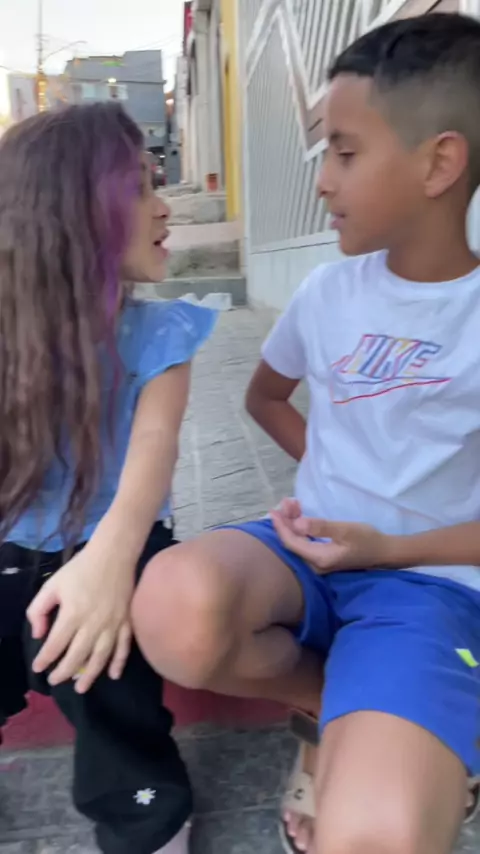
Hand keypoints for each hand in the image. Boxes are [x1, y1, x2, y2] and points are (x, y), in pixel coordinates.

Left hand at [27, 540, 134, 692]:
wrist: (113, 555)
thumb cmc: (80, 569)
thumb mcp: (52, 585)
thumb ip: (39, 610)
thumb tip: (39, 635)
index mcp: (73, 613)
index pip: (55, 644)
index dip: (45, 659)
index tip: (38, 667)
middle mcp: (93, 623)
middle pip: (77, 656)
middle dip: (64, 672)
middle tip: (55, 680)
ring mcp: (113, 624)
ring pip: (101, 657)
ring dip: (90, 675)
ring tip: (80, 688)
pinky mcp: (127, 622)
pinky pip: (124, 647)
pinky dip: (119, 663)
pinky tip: (113, 676)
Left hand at [271, 499, 387, 571]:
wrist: (384, 552)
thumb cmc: (366, 540)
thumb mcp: (345, 530)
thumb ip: (320, 527)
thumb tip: (298, 524)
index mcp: (318, 558)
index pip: (291, 543)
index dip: (281, 526)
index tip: (273, 510)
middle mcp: (315, 564)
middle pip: (292, 543)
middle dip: (286, 521)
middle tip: (287, 501)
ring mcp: (319, 562)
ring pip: (298, 542)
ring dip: (293, 523)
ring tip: (293, 503)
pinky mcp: (323, 556)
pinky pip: (305, 542)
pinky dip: (300, 528)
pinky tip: (301, 516)